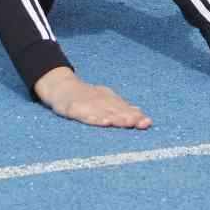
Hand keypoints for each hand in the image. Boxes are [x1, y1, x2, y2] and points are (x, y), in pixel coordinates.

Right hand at [34, 68, 151, 129]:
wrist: (62, 86)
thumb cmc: (87, 97)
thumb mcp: (105, 99)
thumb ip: (121, 107)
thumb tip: (140, 113)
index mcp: (110, 100)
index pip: (125, 108)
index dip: (136, 115)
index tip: (147, 122)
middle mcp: (101, 101)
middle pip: (117, 110)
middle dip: (130, 117)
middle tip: (142, 123)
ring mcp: (88, 104)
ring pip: (104, 112)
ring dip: (117, 118)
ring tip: (127, 123)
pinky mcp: (75, 108)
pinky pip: (85, 115)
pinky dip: (95, 118)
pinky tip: (104, 122)